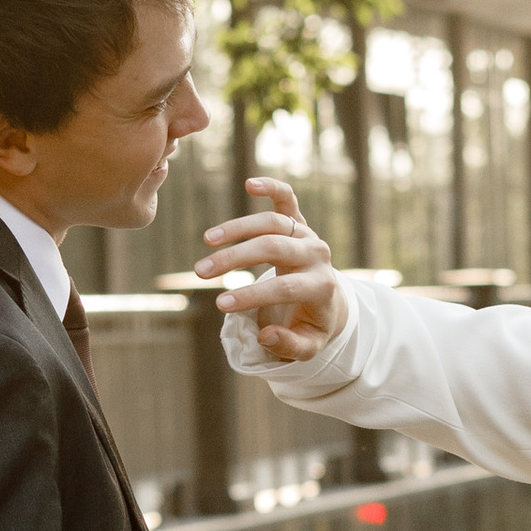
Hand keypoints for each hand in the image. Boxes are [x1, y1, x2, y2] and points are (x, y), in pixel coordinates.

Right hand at [194, 177, 341, 359]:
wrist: (329, 300)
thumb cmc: (311, 325)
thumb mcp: (307, 346)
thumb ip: (288, 346)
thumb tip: (265, 336)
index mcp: (322, 286)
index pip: (285, 288)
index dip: (252, 296)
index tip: (221, 305)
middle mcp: (317, 255)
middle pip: (274, 248)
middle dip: (235, 259)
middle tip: (201, 272)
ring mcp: (308, 235)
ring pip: (272, 223)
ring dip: (237, 229)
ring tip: (207, 241)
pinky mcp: (300, 222)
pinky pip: (288, 199)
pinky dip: (272, 188)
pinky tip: (250, 184)